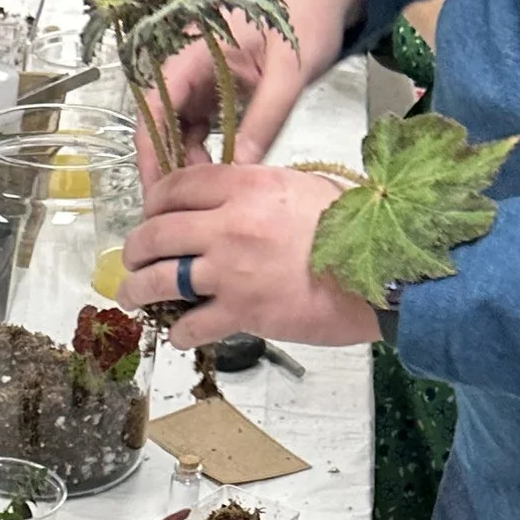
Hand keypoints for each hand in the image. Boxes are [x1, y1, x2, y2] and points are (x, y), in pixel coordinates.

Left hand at [121, 161, 382, 348]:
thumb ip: (259, 193)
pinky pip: (191, 324)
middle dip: (135, 248)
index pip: (177, 186)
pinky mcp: (241, 312)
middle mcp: (229, 224)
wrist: (386, 272)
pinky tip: (183, 334)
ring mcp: (230, 270)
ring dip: (139, 289)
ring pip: (159, 279)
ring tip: (135, 295)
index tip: (151, 213)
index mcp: (246, 185)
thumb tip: (234, 204)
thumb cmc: (358, 229)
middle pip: (156, 232)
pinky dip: (181, 333)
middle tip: (133, 258)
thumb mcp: (304, 189)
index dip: (154, 201)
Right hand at [132, 0, 367, 185]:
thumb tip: (239, 169)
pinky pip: (198, 126)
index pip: (154, 105)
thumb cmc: (305, 20)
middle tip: (176, 205)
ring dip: (185, 160)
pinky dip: (203, 151)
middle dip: (165, 163)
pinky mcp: (214, 90)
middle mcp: (188, 65)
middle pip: (159, 121)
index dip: (150, 149)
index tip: (157, 189)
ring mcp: (199, 78)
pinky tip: (219, 173)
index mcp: (194, 51)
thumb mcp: (289, 73)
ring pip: (177, 128)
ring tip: (205, 193)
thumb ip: (264, 120)